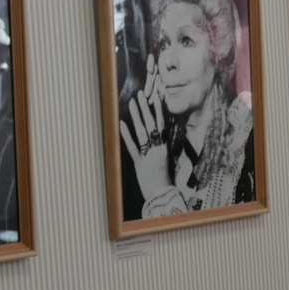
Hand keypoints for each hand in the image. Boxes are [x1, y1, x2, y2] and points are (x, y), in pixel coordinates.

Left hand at [125, 84, 170, 200]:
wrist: (163, 195)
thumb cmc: (165, 180)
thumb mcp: (166, 161)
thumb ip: (162, 148)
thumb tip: (160, 135)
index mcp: (165, 147)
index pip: (162, 125)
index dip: (158, 110)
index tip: (155, 97)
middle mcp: (158, 149)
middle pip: (151, 124)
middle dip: (145, 108)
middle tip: (140, 94)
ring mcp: (149, 155)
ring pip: (142, 132)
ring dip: (137, 116)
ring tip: (132, 102)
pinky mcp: (140, 164)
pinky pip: (133, 147)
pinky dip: (126, 135)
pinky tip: (121, 124)